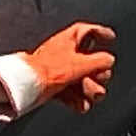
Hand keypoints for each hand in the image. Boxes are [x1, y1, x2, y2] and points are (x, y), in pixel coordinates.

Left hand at [0, 20, 116, 118]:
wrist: (25, 86)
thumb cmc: (46, 70)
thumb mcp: (79, 63)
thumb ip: (99, 60)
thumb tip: (109, 60)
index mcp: (69, 39)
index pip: (89, 31)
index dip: (101, 33)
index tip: (111, 39)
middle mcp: (65, 52)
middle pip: (90, 60)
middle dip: (98, 73)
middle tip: (100, 78)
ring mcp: (60, 70)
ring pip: (82, 78)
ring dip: (90, 89)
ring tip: (92, 97)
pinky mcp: (54, 85)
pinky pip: (72, 91)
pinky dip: (77, 99)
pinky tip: (81, 105)